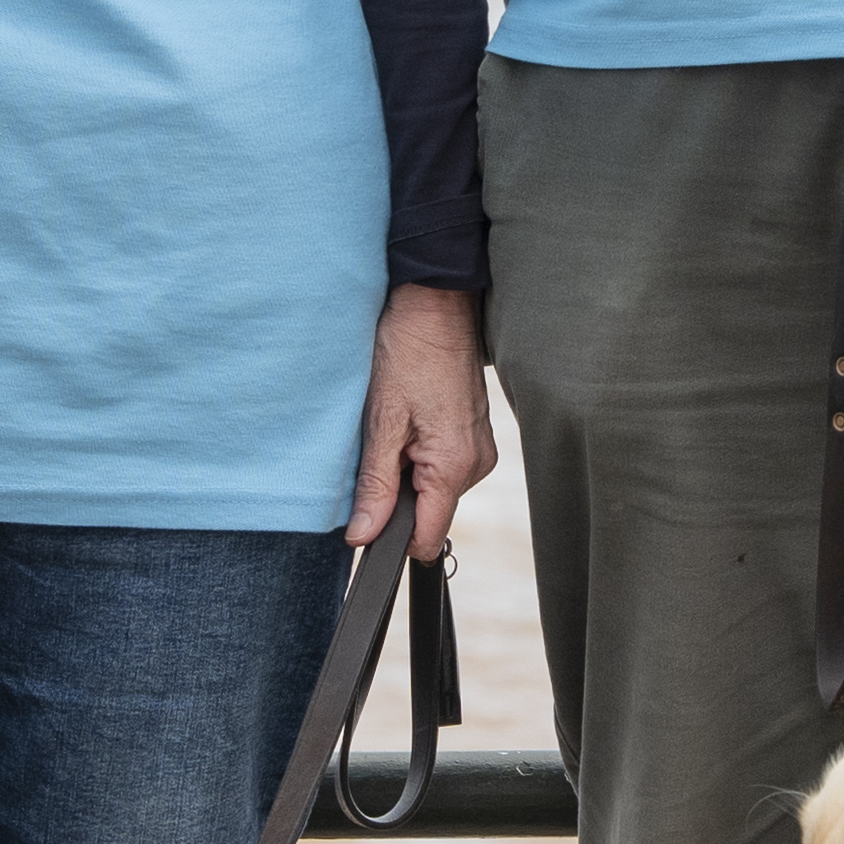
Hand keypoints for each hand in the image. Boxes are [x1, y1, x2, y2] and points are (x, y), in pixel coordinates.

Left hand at [342, 284, 492, 552]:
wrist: (436, 305)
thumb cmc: (408, 352)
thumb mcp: (381, 422)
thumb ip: (375, 486)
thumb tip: (363, 537)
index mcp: (455, 466)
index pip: (426, 539)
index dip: (392, 538)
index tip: (367, 516)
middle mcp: (477, 464)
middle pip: (429, 513)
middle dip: (398, 495)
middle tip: (379, 446)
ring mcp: (480, 448)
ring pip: (434, 489)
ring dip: (408, 470)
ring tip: (396, 424)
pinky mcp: (475, 435)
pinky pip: (443, 465)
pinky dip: (420, 453)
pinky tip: (410, 418)